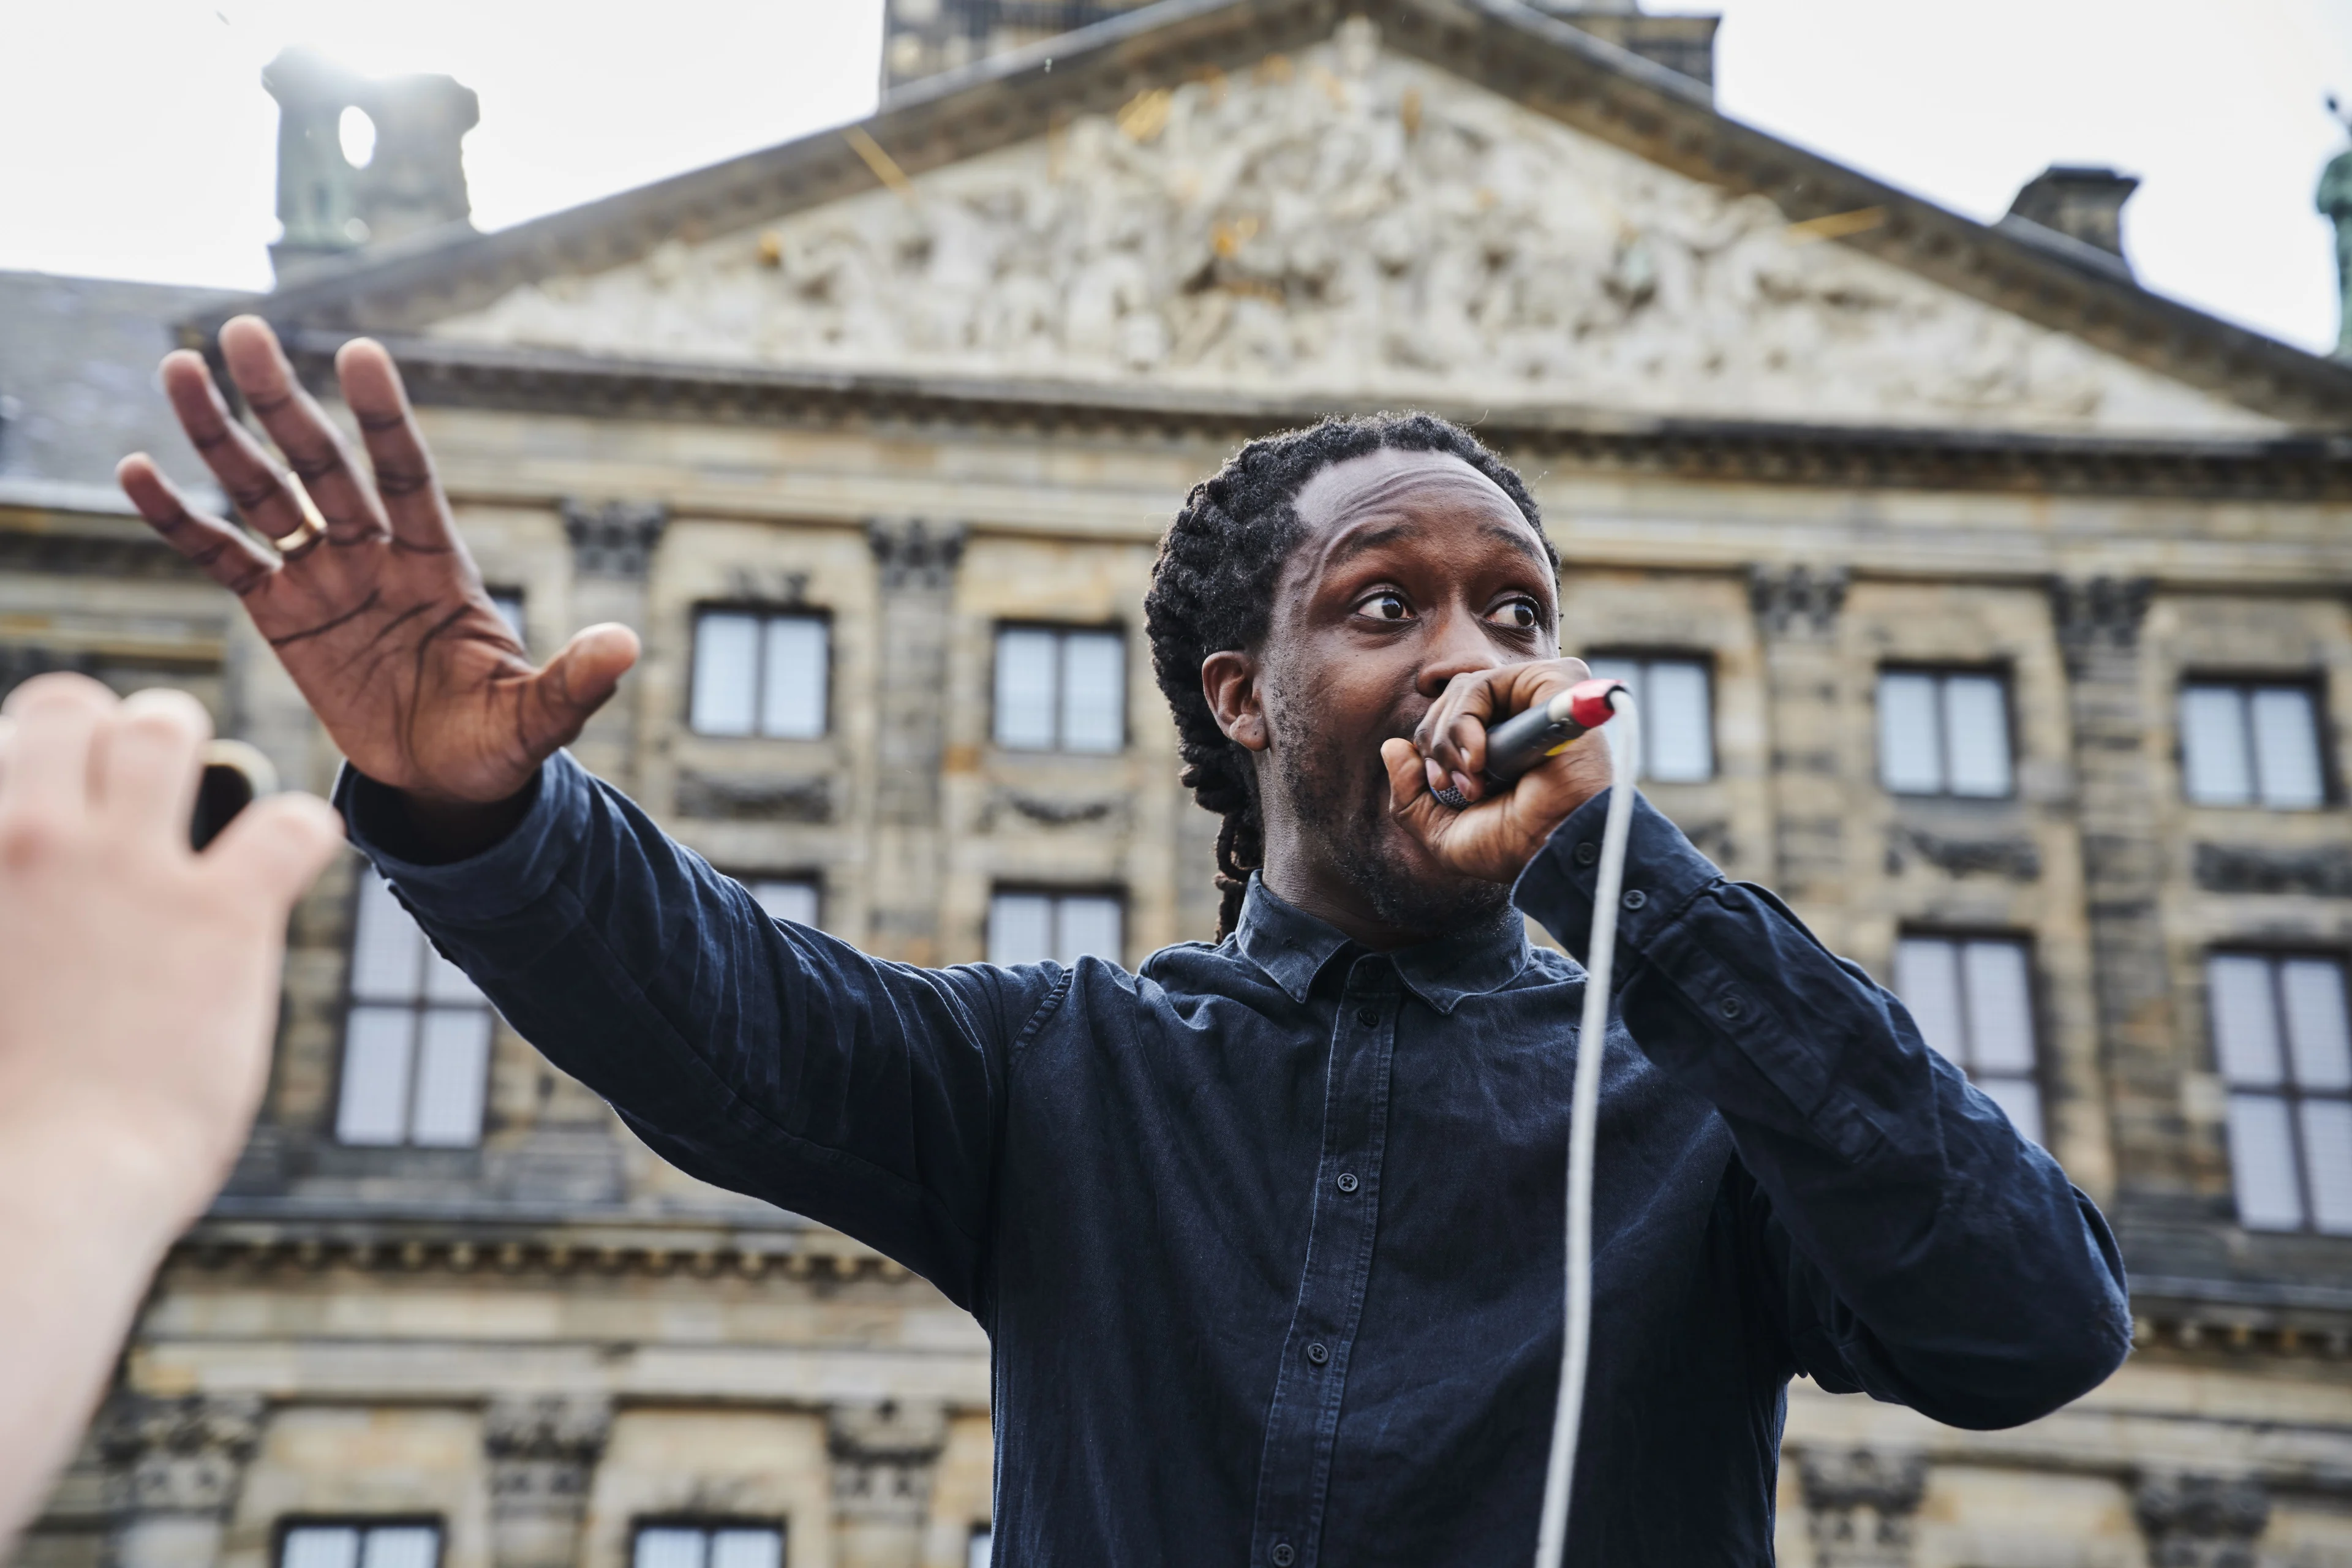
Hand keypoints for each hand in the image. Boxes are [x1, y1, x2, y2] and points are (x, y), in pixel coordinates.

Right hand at [0, 674, 341, 1226]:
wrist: (27, 1195)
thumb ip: (9, 918)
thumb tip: (35, 923)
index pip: (1, 744)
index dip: (35, 760)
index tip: (59, 802)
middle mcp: (26, 839)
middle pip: (72, 707)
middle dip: (113, 730)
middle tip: (139, 779)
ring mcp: (127, 870)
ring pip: (167, 728)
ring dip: (198, 750)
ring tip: (213, 790)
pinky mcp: (222, 915)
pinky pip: (290, 823)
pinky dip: (301, 832)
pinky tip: (291, 860)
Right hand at [117, 316, 637, 826]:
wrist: (447, 782)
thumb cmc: (498, 742)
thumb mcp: (538, 718)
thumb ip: (575, 681)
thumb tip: (629, 644)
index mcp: (439, 565)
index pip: (408, 475)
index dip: (384, 420)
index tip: (362, 354)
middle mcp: (376, 556)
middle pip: (323, 466)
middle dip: (285, 402)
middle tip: (244, 330)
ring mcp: (325, 581)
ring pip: (264, 495)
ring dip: (221, 436)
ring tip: (179, 368)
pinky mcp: (281, 617)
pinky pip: (224, 558)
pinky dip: (181, 519)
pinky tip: (135, 471)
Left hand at [1379, 657, 1616, 883]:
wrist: (1553, 849)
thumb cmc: (1513, 846)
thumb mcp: (1443, 831)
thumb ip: (1409, 796)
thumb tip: (1391, 747)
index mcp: (1501, 739)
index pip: (1447, 718)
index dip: (1432, 749)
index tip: (1443, 787)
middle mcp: (1521, 712)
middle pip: (1450, 699)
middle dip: (1437, 746)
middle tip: (1458, 787)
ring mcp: (1537, 693)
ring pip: (1461, 689)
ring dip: (1450, 739)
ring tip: (1472, 777)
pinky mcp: (1554, 680)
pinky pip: (1483, 683)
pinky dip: (1466, 721)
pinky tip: (1480, 759)